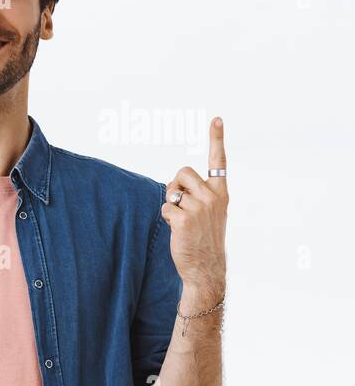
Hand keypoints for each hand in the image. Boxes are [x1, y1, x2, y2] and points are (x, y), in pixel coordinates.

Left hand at [161, 116, 228, 308]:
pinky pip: (164, 208)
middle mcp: (213, 196)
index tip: (216, 118)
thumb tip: (176, 186)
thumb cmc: (204, 238)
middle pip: (182, 172)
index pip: (220, 161)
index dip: (217, 138)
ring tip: (182, 220)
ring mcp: (200, 207)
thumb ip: (199, 195)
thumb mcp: (210, 213)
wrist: (206, 266)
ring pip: (171, 190)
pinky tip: (178, 231)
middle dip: (175, 185)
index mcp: (221, 192)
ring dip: (171, 203)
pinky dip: (166, 218)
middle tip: (181, 205)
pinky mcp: (184, 218)